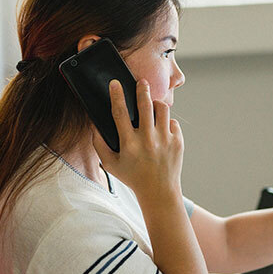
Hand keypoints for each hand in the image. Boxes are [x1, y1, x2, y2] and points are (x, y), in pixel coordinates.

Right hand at [93, 79, 183, 204]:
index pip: (120, 113)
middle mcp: (148, 140)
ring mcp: (165, 140)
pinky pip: (172, 122)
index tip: (115, 83)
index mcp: (129, 144)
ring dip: (156, 104)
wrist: (159, 191)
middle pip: (145, 105)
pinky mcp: (178, 141)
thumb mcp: (111, 164)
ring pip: (162, 109)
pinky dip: (166, 122)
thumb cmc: (133, 177)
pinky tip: (161, 129)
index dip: (116, 95)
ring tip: (151, 105)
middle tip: (141, 82)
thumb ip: (99, 144)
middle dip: (142, 89)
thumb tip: (95, 125)